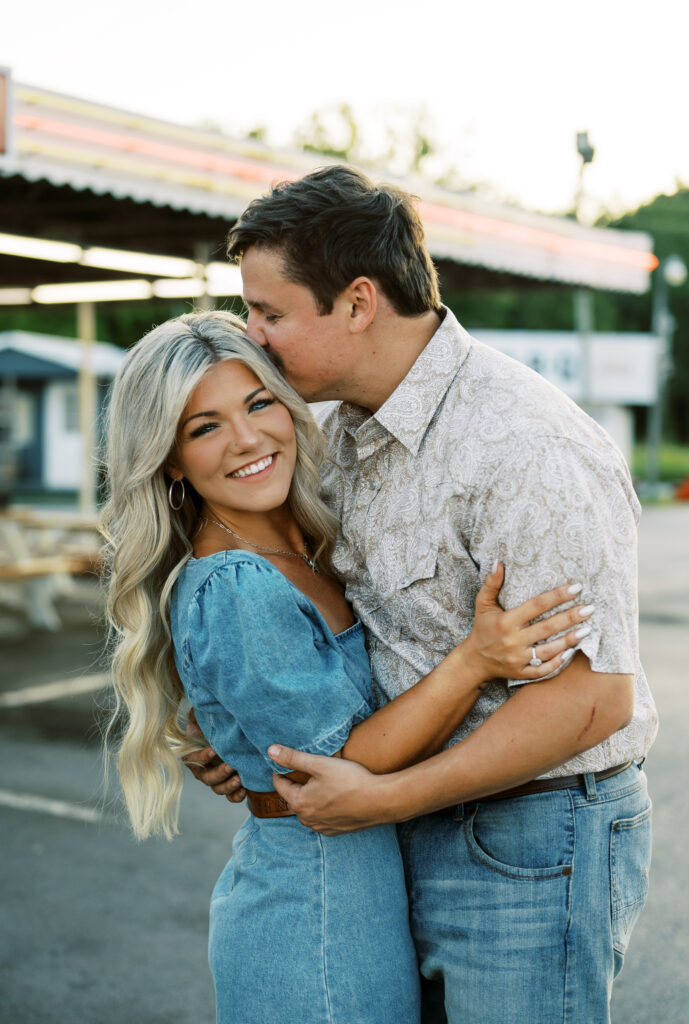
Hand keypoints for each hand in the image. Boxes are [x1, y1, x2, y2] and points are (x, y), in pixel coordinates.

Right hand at [184, 708, 245, 802]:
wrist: (236, 732)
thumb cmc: (216, 722)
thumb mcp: (204, 716)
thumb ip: (196, 717)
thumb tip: (193, 726)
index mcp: (195, 756)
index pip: (193, 760)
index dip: (202, 757)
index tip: (213, 750)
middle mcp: (205, 770)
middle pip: (207, 778)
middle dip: (219, 773)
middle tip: (231, 766)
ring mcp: (218, 779)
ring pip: (219, 789)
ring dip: (228, 786)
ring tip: (240, 779)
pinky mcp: (231, 784)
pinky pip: (231, 796)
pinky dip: (236, 796)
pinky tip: (244, 790)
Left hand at [268, 746, 383, 834]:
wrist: (380, 801)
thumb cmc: (350, 781)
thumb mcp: (319, 764)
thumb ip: (293, 757)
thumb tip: (270, 751)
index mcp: (299, 803)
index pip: (279, 785)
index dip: (280, 770)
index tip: (284, 760)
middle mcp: (307, 819)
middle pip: (293, 798)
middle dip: (295, 784)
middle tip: (304, 769)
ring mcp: (322, 827)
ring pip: (308, 809)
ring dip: (309, 797)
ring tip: (320, 782)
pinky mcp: (336, 830)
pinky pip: (322, 818)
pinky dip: (322, 808)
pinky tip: (333, 797)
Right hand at [464, 563, 593, 680]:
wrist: (475, 661)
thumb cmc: (482, 628)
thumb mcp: (483, 604)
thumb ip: (491, 584)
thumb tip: (499, 562)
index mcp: (506, 621)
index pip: (536, 605)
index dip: (557, 596)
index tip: (576, 588)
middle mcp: (513, 640)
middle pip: (547, 627)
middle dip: (570, 617)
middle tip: (589, 608)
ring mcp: (518, 658)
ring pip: (549, 650)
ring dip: (569, 640)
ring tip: (587, 629)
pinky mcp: (521, 673)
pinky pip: (543, 670)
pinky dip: (558, 663)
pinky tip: (572, 652)